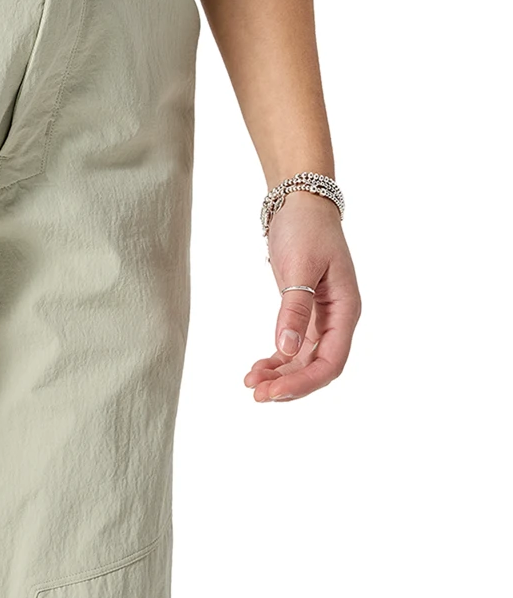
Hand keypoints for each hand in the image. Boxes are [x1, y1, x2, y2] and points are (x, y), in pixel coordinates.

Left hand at [245, 190, 360, 401]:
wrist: (301, 202)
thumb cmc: (306, 229)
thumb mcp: (300, 267)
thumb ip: (294, 309)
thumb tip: (287, 350)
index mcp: (346, 310)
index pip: (331, 362)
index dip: (303, 382)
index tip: (273, 392)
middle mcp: (338, 319)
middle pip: (318, 366)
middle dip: (289, 384)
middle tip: (256, 394)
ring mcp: (322, 317)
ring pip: (305, 359)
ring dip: (281, 374)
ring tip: (251, 384)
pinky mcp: (305, 311)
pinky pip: (295, 345)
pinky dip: (278, 358)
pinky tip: (258, 367)